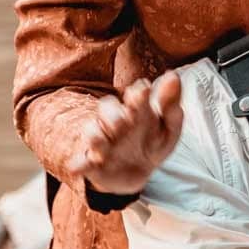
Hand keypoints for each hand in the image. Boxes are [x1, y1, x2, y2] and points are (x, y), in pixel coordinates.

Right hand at [67, 71, 183, 194]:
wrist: (139, 172)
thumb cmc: (153, 142)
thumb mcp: (168, 127)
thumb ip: (170, 104)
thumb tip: (173, 76)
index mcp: (136, 109)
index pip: (134, 96)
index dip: (138, 94)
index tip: (144, 90)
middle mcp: (116, 122)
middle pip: (107, 109)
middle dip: (113, 113)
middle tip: (124, 121)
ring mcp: (103, 142)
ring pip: (93, 133)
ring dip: (95, 135)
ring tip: (99, 138)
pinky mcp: (93, 164)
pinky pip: (83, 162)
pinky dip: (79, 163)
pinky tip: (76, 167)